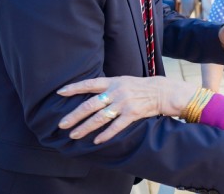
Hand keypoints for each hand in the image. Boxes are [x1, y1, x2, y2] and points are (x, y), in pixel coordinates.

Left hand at [56, 76, 195, 143]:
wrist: (162, 92)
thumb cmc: (141, 87)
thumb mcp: (124, 81)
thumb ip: (108, 86)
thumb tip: (90, 92)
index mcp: (113, 82)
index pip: (90, 84)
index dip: (75, 88)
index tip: (60, 92)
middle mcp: (116, 92)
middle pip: (90, 105)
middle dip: (74, 115)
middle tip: (62, 124)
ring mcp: (124, 103)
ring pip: (100, 118)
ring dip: (85, 128)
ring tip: (74, 135)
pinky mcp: (132, 114)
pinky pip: (116, 127)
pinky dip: (105, 135)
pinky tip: (96, 141)